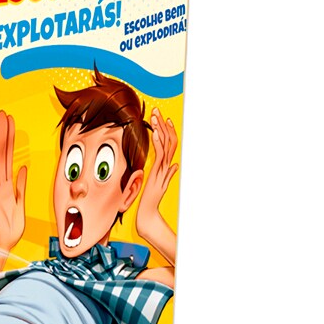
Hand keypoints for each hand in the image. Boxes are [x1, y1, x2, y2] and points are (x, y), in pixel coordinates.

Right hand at [0, 110, 26, 251]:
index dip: (9, 138)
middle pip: (0, 156)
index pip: (8, 155)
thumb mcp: (21, 202)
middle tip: (0, 116)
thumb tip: (23, 167)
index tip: (9, 120)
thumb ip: (20, 184)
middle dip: (1, 135)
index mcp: (7, 183)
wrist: (9, 241)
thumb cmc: (14, 224)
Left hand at [136, 108, 178, 238]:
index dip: (167, 130)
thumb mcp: (159, 183)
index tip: (163, 118)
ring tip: (155, 117)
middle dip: (163, 124)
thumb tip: (175, 165)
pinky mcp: (157, 173)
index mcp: (166, 165)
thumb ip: (168, 173)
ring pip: (165, 144)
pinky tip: (155, 133)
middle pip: (169, 139)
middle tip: (157, 110)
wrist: (148, 213)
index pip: (169, 143)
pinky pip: (160, 155)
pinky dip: (158, 143)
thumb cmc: (151, 199)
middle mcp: (167, 165)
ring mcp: (163, 169)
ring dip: (160, 129)